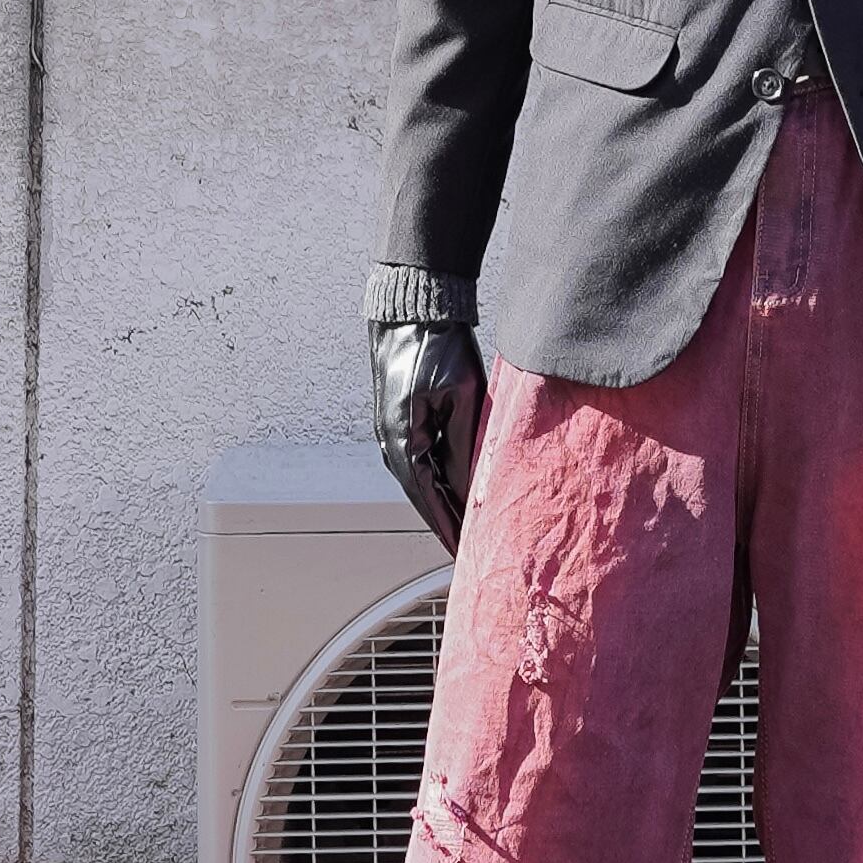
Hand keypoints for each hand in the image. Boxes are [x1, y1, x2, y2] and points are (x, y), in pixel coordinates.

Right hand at [370, 319, 486, 555]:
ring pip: (423, 478)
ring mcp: (395, 430)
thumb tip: (469, 487)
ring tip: (465, 526)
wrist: (415, 311)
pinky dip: (439, 479)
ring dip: (443, 501)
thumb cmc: (436, 346)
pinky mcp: (404, 419)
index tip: (460, 551)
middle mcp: (392, 441)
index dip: (447, 526)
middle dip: (445, 521)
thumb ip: (465, 445)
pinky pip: (422, 459)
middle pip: (423, 494)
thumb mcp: (463, 397)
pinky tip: (456, 489)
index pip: (428, 497)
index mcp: (403, 440)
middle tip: (466, 548)